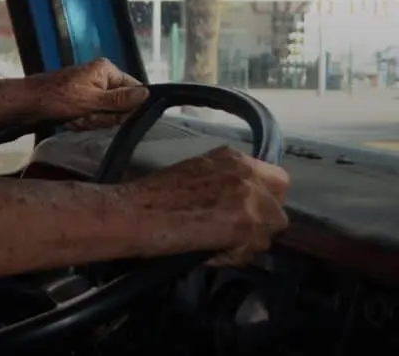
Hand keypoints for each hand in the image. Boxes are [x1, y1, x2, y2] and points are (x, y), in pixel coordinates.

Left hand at [13, 58, 148, 130]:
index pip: (134, 90)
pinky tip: (70, 121)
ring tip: (75, 118)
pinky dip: (82, 123)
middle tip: (87, 115)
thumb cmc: (57, 98)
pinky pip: (92, 118)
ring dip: (91, 121)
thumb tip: (147, 94)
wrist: (27, 104)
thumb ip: (120, 99)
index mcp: (106, 71)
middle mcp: (100, 79)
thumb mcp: (92, 100)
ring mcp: (90, 91)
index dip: (127, 107)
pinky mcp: (81, 103)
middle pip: (120, 106)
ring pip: (105, 115)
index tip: (115, 116)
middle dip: (103, 116)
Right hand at [128, 146, 289, 265]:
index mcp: (232, 157)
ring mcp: (249, 199)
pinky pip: (251, 251)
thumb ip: (224, 182)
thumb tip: (237, 204)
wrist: (136, 212)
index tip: (248, 212)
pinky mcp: (246, 226)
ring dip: (245, 243)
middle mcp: (246, 173)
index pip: (277, 178)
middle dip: (261, 223)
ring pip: (269, 232)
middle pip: (279, 208)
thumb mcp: (195, 173)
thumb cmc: (151, 196)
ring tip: (215, 245)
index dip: (265, 200)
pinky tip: (208, 252)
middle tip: (235, 233)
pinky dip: (231, 257)